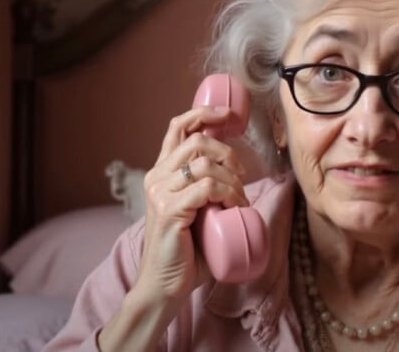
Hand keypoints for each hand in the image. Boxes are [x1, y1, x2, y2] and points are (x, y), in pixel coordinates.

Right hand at [135, 106, 248, 303]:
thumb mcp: (198, 209)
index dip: (203, 113)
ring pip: (206, 164)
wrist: (166, 284)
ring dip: (233, 179)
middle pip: (197, 140)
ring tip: (239, 200)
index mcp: (162, 172)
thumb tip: (237, 169)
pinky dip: (229, 194)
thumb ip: (206, 188)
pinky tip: (235, 208)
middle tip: (241, 176)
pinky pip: (208, 187)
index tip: (229, 115)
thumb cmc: (188, 250)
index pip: (177, 127)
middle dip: (229, 153)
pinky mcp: (169, 209)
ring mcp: (160, 192)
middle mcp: (157, 177)